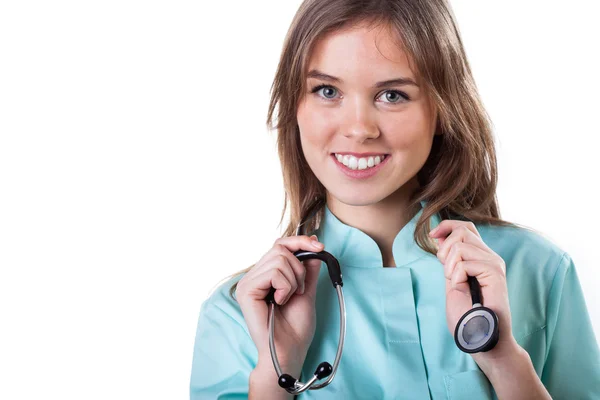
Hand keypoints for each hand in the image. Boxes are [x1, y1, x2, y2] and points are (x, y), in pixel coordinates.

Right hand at [236, 234, 323, 370]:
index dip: (300, 242)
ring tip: (289, 298)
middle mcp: (254, 276)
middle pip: (280, 248)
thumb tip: (313, 243)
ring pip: (279, 259)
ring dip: (293, 280)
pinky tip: (280, 302)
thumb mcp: (306, 290)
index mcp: (266, 275)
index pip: (280, 245)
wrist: (290, 350)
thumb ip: (307, 268)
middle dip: (299, 268)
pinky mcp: (246, 290)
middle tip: (299, 290)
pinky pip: (273, 273)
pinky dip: (285, 287)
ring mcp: (247, 282)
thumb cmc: (296, 327)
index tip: (319, 247)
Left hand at [429, 220, 520, 366]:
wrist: (480, 337)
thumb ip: (449, 259)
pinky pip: (465, 262)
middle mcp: (490, 257)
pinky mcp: (495, 273)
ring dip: (449, 266)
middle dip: (444, 249)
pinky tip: (463, 289)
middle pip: (462, 231)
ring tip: (457, 284)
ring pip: (460, 245)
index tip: (432, 234)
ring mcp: (494, 264)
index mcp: (480, 257)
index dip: (447, 226)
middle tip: (447, 272)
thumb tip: (440, 236)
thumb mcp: (452, 280)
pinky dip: (456, 276)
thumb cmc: (466, 315)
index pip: (466, 227)